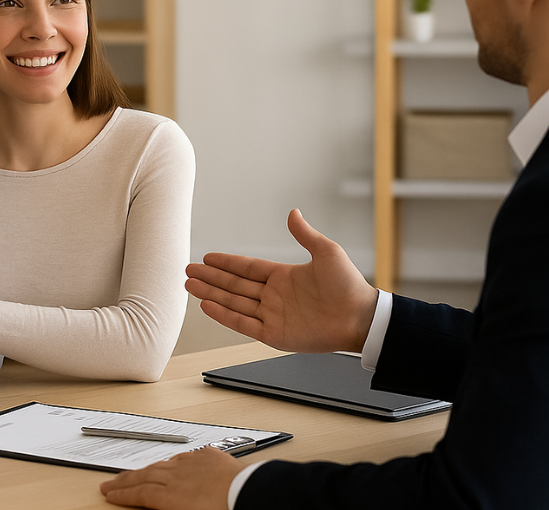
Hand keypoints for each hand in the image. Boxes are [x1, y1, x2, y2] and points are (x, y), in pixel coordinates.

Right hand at [100, 448, 243, 508]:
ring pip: (160, 465)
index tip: (110, 494)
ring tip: (132, 474)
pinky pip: (182, 458)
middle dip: (124, 480)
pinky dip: (169, 462)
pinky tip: (167, 464)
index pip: (140, 493)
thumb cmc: (225, 509)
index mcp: (172, 495)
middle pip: (144, 477)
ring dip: (143, 470)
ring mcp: (191, 464)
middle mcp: (177, 476)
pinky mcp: (207, 456)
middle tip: (110, 483)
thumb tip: (154, 501)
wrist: (250, 492)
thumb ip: (167, 507)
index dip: (122, 494)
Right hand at [185, 209, 377, 353]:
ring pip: (233, 302)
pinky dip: (224, 315)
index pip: (247, 268)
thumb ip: (305, 234)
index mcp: (283, 276)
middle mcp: (274, 296)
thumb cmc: (349, 284)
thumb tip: (293, 212)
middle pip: (234, 285)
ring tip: (190, 286)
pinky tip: (207, 305)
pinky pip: (243, 324)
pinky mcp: (274, 334)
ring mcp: (272, 316)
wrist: (361, 317)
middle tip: (188, 270)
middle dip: (210, 278)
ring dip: (211, 294)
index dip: (226, 263)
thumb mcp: (327, 252)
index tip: (206, 257)